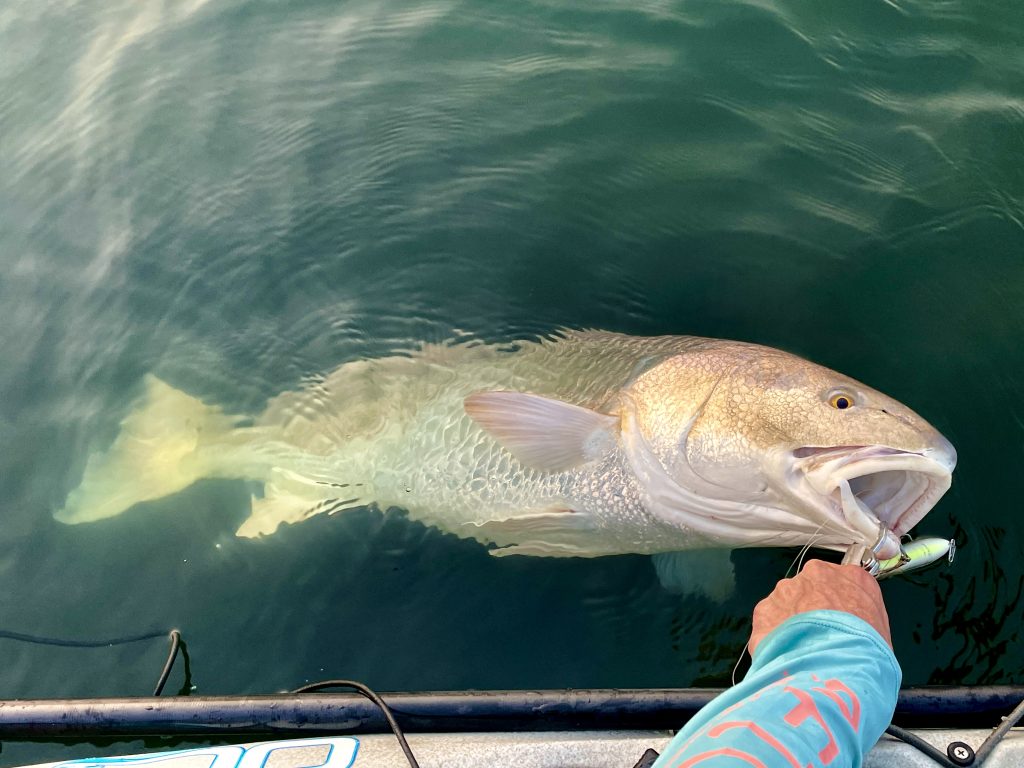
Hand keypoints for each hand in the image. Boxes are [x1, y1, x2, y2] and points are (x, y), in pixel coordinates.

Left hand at [748, 559, 891, 654]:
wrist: (834, 667)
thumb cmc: (866, 654)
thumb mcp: (882, 635)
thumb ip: (863, 621)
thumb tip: (853, 633)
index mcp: (854, 578)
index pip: (846, 584)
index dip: (842, 606)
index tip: (840, 622)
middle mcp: (818, 574)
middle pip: (813, 588)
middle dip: (813, 610)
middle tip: (819, 637)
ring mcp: (788, 588)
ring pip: (788, 603)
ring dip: (793, 622)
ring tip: (802, 649)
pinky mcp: (765, 606)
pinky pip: (770, 621)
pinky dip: (776, 636)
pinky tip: (787, 654)